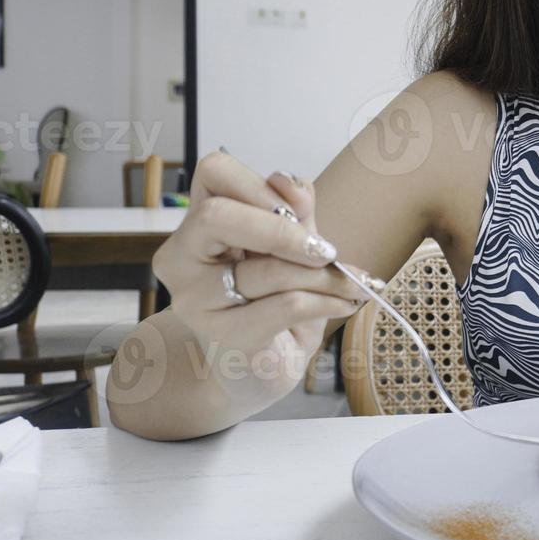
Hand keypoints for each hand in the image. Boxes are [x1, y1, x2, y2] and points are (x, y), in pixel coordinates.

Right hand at [151, 151, 377, 404]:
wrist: (257, 368)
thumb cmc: (275, 299)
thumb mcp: (294, 245)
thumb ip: (294, 209)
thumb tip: (289, 182)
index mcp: (200, 221)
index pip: (214, 171)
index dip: (258, 183)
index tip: (298, 209)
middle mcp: (183, 256)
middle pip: (217, 216)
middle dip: (283, 230)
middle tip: (327, 250)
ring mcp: (195, 299)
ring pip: (265, 269)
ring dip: (324, 276)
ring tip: (355, 283)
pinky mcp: (222, 335)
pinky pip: (284, 306)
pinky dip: (326, 302)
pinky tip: (345, 304)